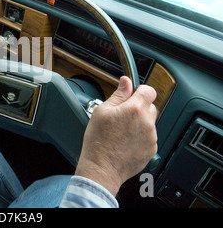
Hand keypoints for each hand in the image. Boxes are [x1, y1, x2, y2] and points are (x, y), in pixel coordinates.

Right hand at [74, 76, 157, 195]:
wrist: (102, 168)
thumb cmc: (99, 142)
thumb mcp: (101, 111)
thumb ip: (118, 95)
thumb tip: (126, 82)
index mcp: (135, 109)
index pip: (149, 90)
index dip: (139, 91)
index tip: (132, 95)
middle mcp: (147, 122)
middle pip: (150, 106)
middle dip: (138, 108)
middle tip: (121, 116)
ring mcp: (151, 137)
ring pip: (149, 122)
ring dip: (139, 123)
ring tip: (121, 132)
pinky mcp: (152, 150)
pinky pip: (148, 137)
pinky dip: (140, 137)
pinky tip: (125, 141)